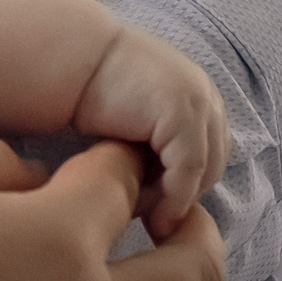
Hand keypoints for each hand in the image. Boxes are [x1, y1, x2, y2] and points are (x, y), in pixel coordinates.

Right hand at [74, 24, 229, 237]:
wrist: (69, 59)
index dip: (186, 185)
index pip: (210, 153)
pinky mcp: (183, 114)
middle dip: (183, 196)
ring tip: (147, 219)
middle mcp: (207, 95)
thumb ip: (158, 142)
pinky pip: (187, 171)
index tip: (159, 211)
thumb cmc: (90, 90)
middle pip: (212, 165)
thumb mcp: (138, 117)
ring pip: (203, 173)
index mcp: (199, 93)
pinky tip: (146, 213)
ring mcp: (199, 101)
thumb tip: (168, 193)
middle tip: (152, 221)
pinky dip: (171, 198)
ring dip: (176, 201)